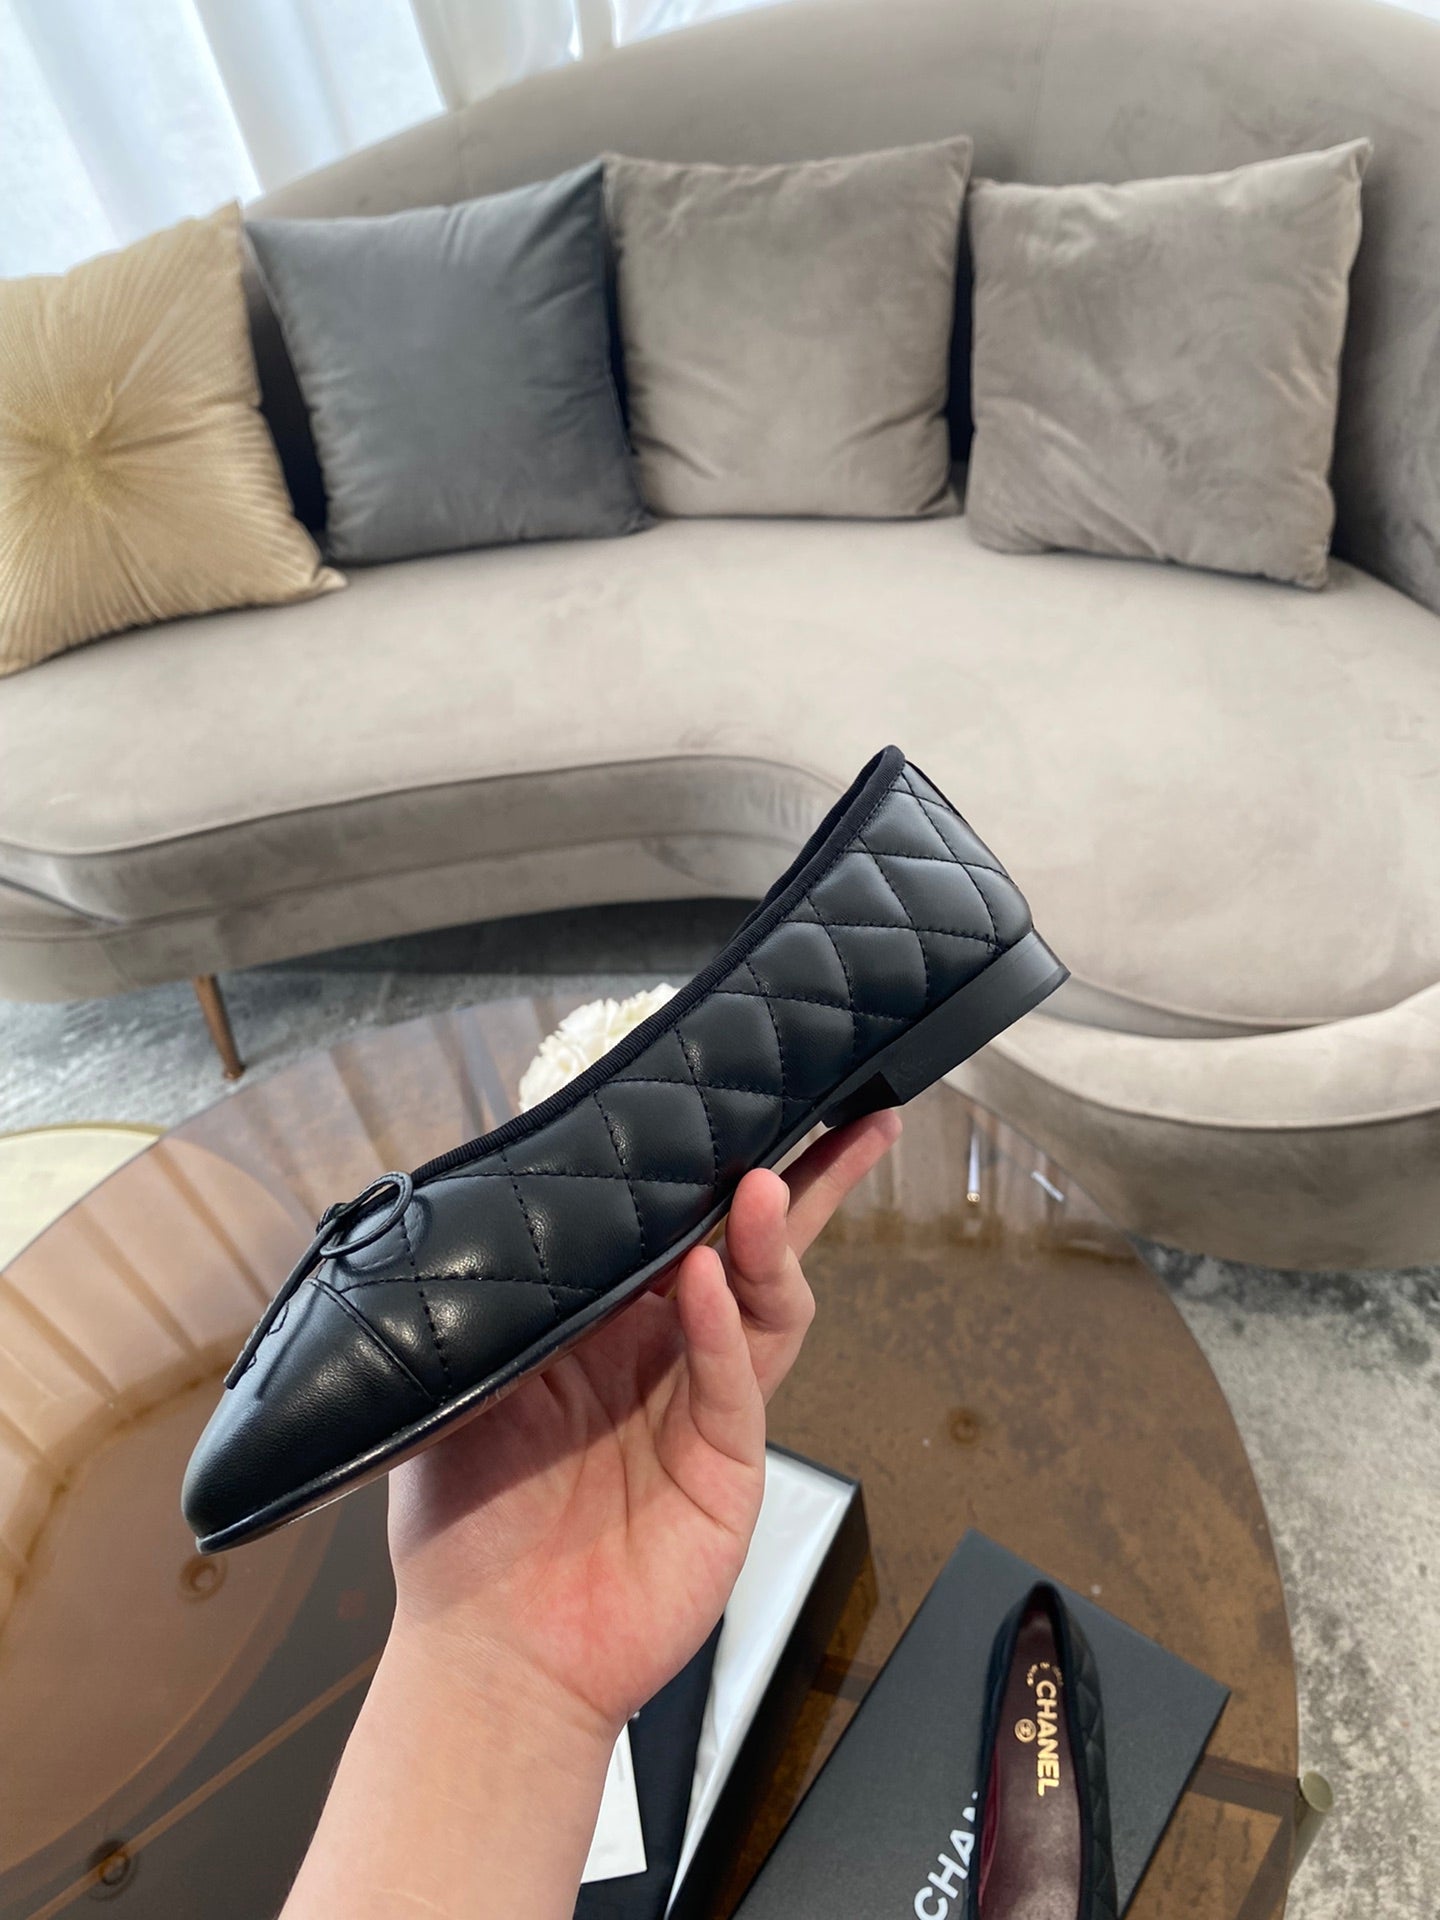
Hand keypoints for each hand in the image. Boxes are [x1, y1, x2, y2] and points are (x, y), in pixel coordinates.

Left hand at [385, 1108, 900, 1734]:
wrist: (491, 1654)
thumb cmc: (463, 1526)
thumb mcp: (462, 1381)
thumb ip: (503, 1296)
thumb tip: (521, 1192)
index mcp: (600, 1324)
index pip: (669, 1225)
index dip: (704, 1165)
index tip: (733, 1100)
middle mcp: (662, 1353)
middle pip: (747, 1248)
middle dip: (800, 1179)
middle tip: (843, 1110)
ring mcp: (703, 1406)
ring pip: (765, 1300)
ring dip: (768, 1238)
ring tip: (760, 1183)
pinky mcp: (726, 1465)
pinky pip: (735, 1378)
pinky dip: (726, 1326)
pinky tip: (714, 1281)